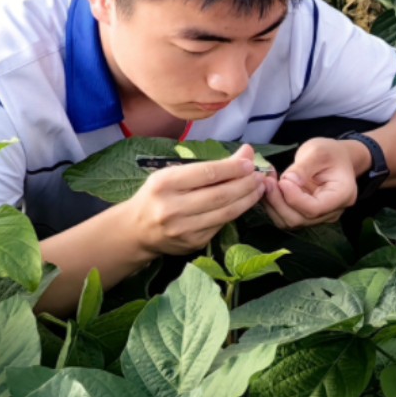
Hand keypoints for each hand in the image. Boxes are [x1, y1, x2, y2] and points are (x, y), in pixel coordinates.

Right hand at [124, 145, 269, 254]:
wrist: (136, 230)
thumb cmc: (157, 195)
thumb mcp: (173, 174)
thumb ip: (209, 165)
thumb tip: (245, 153)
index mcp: (165, 184)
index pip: (207, 173)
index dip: (233, 168)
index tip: (249, 163)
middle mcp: (172, 208)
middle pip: (220, 195)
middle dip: (245, 184)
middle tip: (259, 176)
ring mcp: (183, 229)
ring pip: (225, 213)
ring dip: (247, 200)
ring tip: (258, 188)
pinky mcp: (193, 243)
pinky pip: (221, 225)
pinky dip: (236, 212)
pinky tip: (244, 203)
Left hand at [262, 137, 362, 228]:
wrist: (337, 158)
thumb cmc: (331, 152)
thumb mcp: (318, 152)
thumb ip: (303, 167)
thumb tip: (287, 180)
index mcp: (342, 195)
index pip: (314, 208)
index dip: (294, 198)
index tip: (282, 181)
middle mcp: (331, 212)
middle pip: (300, 219)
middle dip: (279, 202)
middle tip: (267, 181)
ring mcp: (319, 216)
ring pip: (289, 221)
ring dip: (273, 203)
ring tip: (267, 182)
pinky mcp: (305, 215)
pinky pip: (286, 216)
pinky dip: (274, 203)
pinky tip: (270, 187)